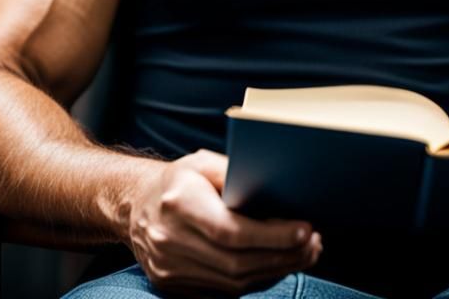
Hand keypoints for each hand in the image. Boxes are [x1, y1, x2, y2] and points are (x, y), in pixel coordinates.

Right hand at [125, 149, 322, 295]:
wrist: (133, 207)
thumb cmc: (178, 180)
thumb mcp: (202, 162)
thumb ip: (234, 172)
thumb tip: (275, 185)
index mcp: (178, 204)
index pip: (230, 230)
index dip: (271, 236)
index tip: (306, 230)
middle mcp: (170, 241)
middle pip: (236, 262)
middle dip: (282, 256)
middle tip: (315, 245)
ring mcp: (169, 270)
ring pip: (232, 283)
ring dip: (275, 271)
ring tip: (305, 254)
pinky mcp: (173, 287)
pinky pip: (223, 292)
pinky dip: (256, 280)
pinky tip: (278, 265)